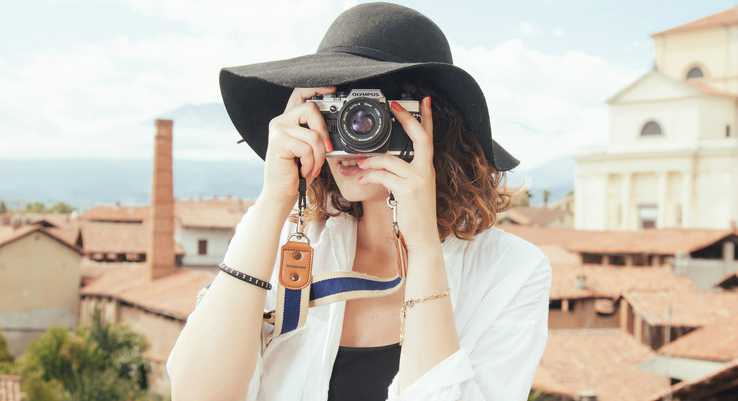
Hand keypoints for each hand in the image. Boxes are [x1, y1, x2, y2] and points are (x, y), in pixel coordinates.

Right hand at [261, 87, 335, 206]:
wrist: (281, 192)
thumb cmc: (297, 172)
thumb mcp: (310, 150)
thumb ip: (317, 134)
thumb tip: (336, 127)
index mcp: (289, 120)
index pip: (300, 94)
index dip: (316, 88)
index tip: (332, 89)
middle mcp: (281, 121)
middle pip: (310, 109)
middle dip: (324, 132)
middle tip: (326, 150)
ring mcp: (278, 130)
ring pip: (313, 135)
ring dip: (318, 157)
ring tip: (311, 168)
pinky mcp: (278, 142)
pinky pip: (307, 149)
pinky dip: (311, 164)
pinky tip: (303, 170)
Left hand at [356, 96, 439, 250]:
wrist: (423, 238)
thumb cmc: (415, 215)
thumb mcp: (412, 190)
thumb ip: (402, 174)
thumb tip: (381, 162)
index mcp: (427, 168)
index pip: (429, 137)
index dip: (427, 118)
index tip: (424, 101)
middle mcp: (426, 171)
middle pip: (420, 137)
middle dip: (407, 119)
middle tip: (394, 105)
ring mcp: (418, 180)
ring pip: (390, 159)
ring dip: (370, 160)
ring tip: (357, 163)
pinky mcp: (407, 190)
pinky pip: (383, 176)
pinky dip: (368, 175)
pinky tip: (360, 178)